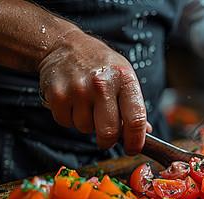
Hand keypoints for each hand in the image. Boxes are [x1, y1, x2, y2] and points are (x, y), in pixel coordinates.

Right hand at [38, 30, 149, 154]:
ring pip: (86, 129)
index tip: (133, 149)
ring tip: (87, 106)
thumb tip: (146, 132)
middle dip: (109, 141)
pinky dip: (69, 119)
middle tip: (107, 138)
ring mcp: (78, 89)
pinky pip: (66, 123)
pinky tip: (73, 103)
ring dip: (88, 125)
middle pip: (109, 132)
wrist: (66, 45)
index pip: (136, 120)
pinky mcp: (57, 94)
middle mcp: (102, 84)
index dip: (136, 141)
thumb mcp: (124, 78)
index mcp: (125, 80)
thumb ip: (135, 106)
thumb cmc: (101, 65)